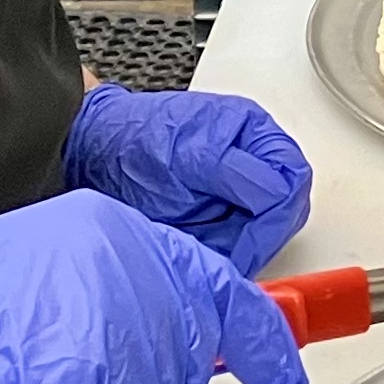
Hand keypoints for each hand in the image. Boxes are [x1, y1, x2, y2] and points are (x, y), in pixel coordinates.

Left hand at [64, 84, 312, 274]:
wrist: (92, 155)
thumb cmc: (132, 142)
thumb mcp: (188, 155)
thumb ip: (235, 172)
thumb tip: (277, 193)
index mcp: (253, 133)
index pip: (291, 182)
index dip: (275, 217)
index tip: (250, 244)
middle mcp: (252, 160)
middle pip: (285, 210)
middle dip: (259, 235)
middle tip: (228, 250)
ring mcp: (236, 188)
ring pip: (264, 231)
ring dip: (239, 245)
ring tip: (204, 242)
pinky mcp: (219, 215)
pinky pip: (238, 241)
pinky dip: (223, 250)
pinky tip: (199, 245)